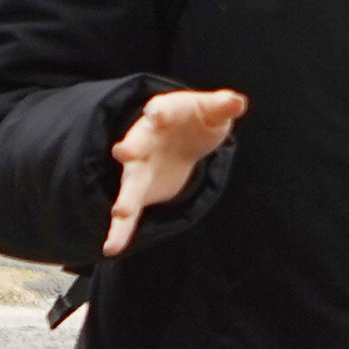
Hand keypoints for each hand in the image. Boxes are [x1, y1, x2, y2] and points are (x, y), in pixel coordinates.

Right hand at [105, 88, 246, 256]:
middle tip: (122, 152)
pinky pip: (129, 213)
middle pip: (135, 143)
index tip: (156, 113)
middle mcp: (144, 140)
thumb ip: (223, 106)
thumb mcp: (212, 110)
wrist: (179, 136)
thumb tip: (236, 101)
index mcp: (163, 114)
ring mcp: (138, 167)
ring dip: (125, 197)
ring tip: (120, 212)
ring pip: (130, 183)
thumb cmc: (195, 119)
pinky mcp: (139, 190)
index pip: (161, 110)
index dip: (160, 111)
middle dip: (130, 147)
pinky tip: (112, 247)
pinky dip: (121, 230)